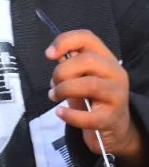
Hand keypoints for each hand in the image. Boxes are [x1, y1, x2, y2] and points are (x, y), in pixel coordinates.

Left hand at [46, 29, 138, 158]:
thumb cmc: (94, 98)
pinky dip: (70, 115)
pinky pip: (89, 116)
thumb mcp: (83, 78)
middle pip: (87, 60)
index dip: (65, 41)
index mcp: (106, 58)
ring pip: (90, 84)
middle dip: (62, 71)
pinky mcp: (112, 118)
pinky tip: (60, 113)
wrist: (116, 128)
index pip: (87, 38)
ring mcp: (116, 95)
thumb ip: (70, 66)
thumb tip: (53, 56)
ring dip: (64, 90)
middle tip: (53, 84)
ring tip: (54, 96)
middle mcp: (115, 73)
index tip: (49, 54)